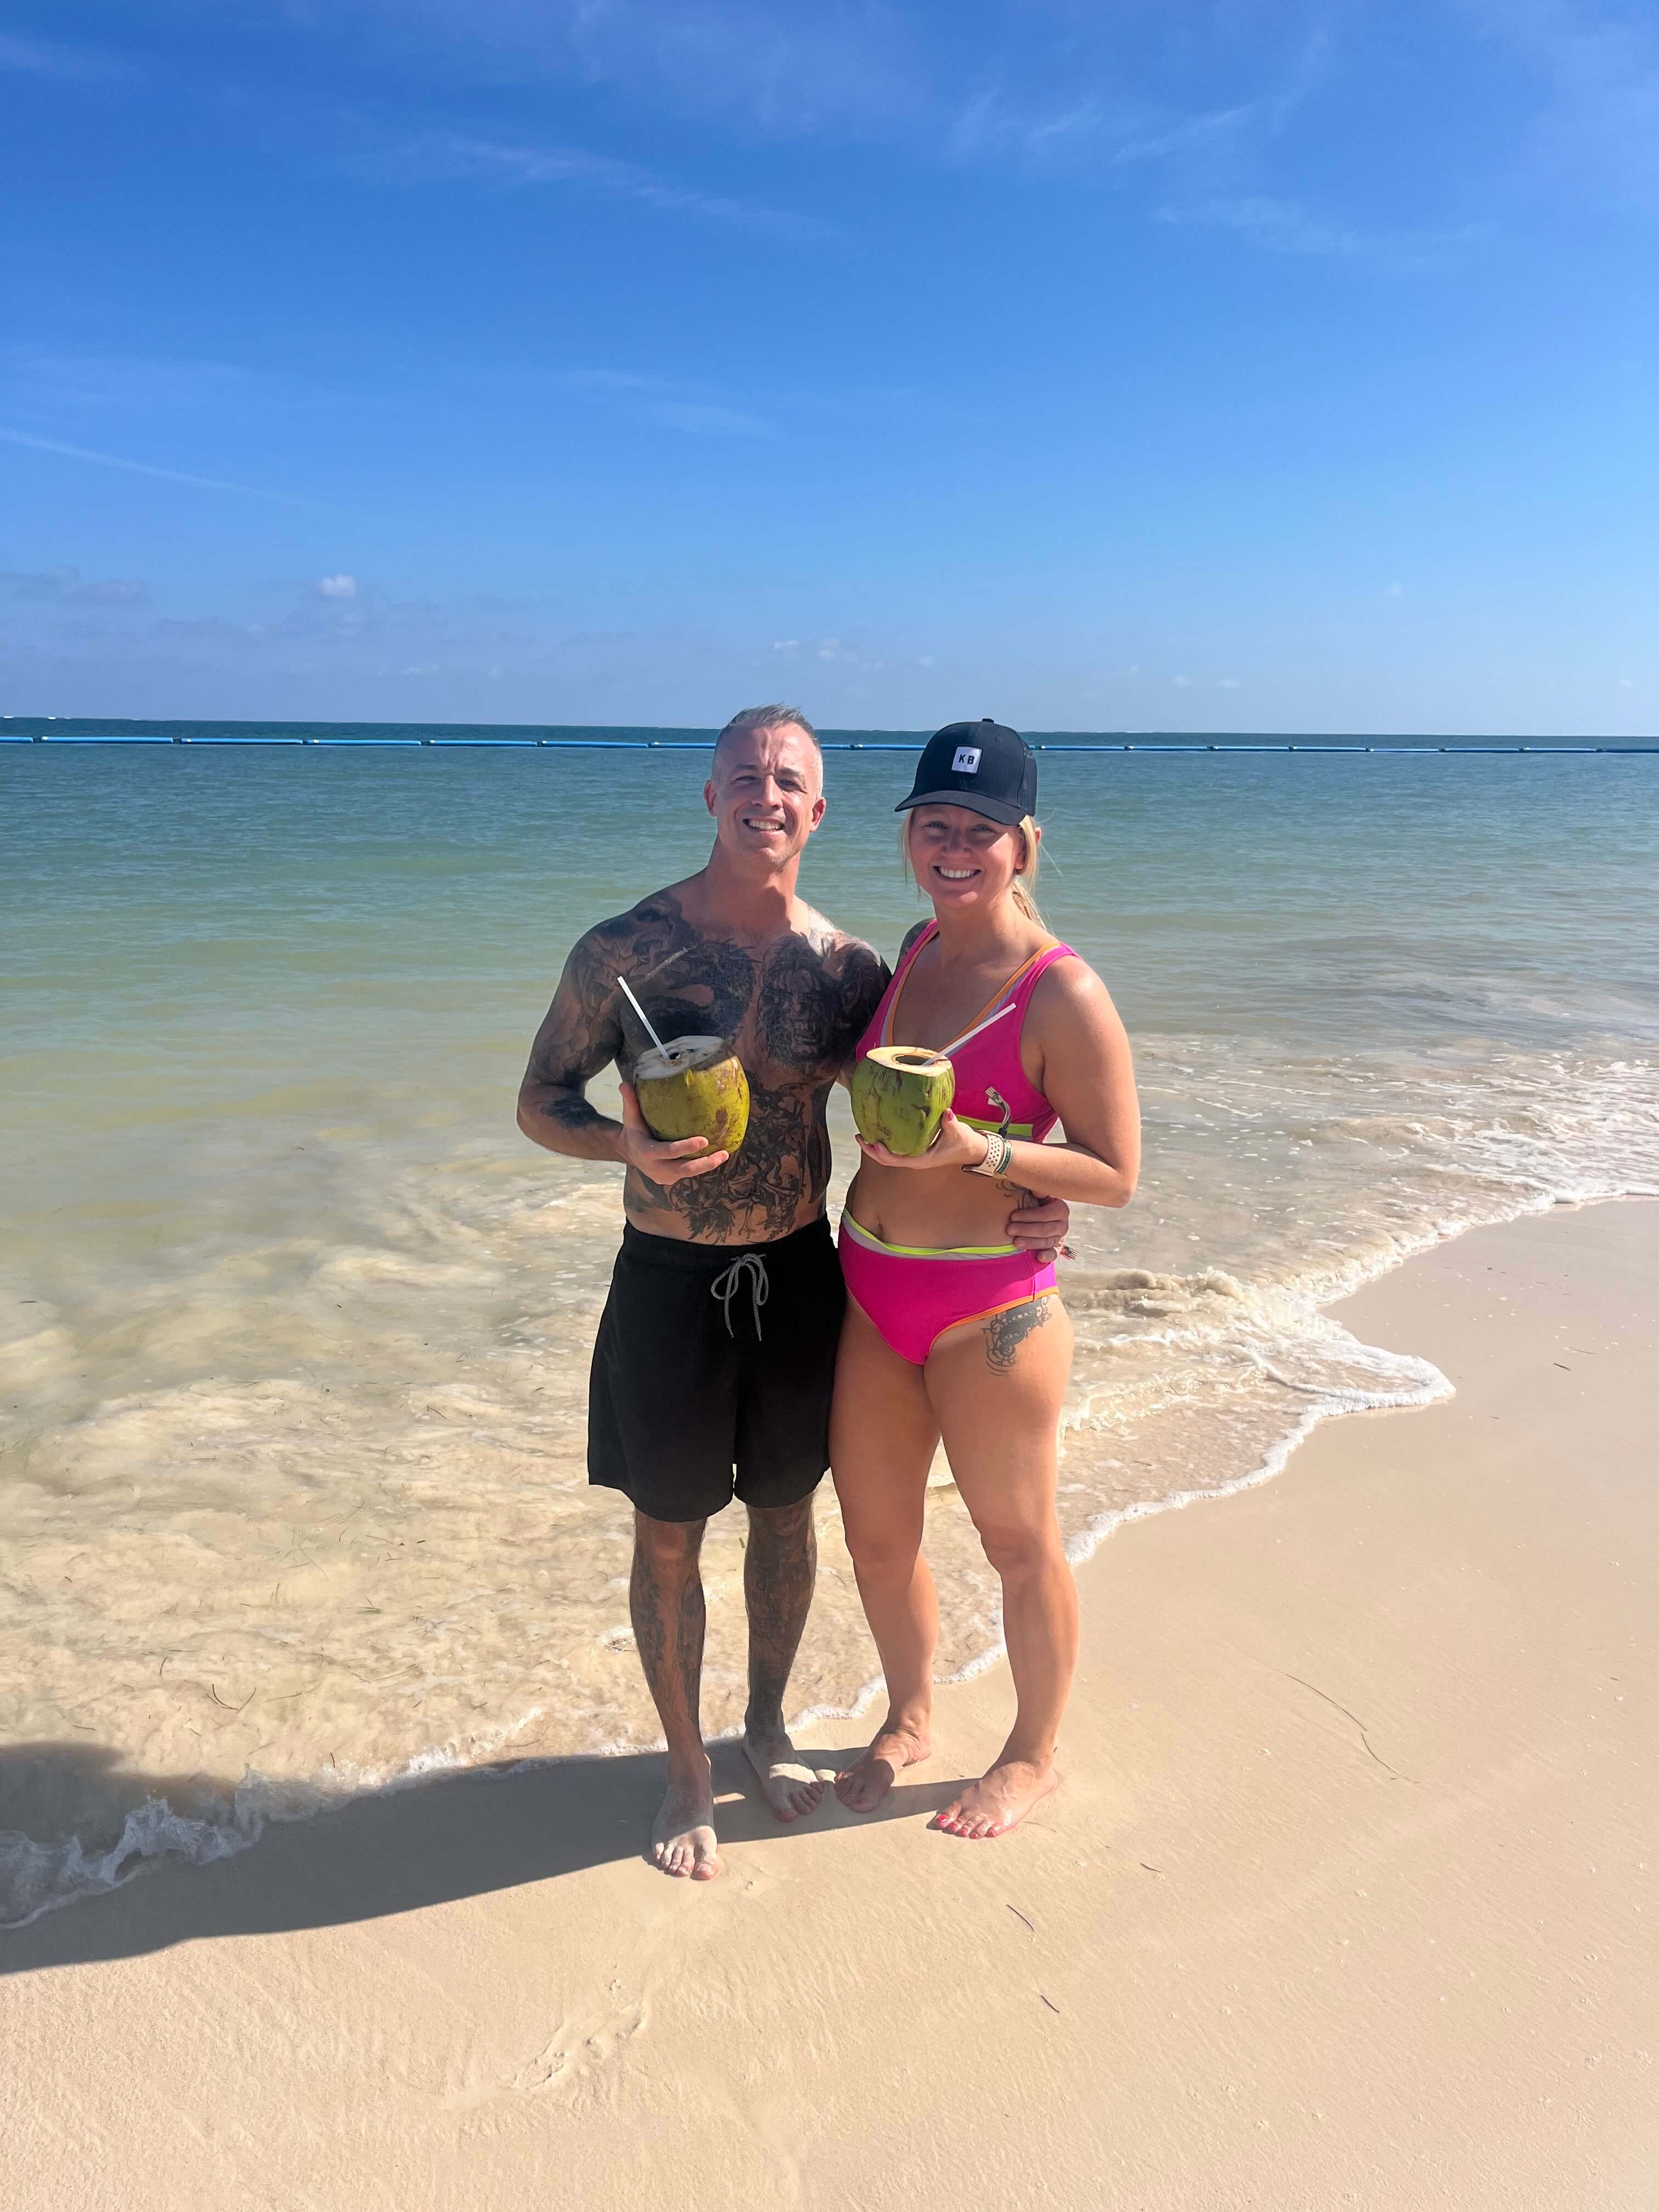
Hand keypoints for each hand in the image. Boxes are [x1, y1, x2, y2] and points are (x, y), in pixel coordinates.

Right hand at [616, 1083, 730, 1184]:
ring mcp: (662, 1176)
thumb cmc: (634, 1130)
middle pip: (684, 1169)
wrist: (628, 1151)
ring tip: (724, 1154)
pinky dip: (701, 1167)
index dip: (686, 1147)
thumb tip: (624, 1083)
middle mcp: (655, 1168)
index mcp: (646, 1152)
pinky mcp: (669, 1180)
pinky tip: (716, 1157)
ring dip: (707, 1165)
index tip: (704, 1140)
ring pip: (688, 1174)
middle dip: (704, 1163)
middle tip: (722, 1153)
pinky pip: (687, 1174)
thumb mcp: (630, 1117)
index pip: (668, 1151)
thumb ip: (630, 1101)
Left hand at [855, 1109, 985, 1172]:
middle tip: (859, 1136)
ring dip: (875, 1147)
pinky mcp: (916, 1151)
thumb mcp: (958, 1133)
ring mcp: (914, 1156)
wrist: (973, 1149)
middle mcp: (915, 1160)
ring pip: (889, 1156)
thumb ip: (951, 1124)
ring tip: (863, 1134)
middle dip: (871, 1150)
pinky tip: (880, 1131)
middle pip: (887, 1160)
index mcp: (921, 1160)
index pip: (895, 1160)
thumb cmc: (964, 1143)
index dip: (882, 1153)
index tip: (872, 1141)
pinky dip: (885, 1142)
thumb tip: (947, 1113)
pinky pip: (896, 1149)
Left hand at [1007, 1192, 1070, 1266]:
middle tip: (1009, 1229)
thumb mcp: (1037, 1193)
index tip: (1013, 1216)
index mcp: (1060, 1209)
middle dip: (1026, 1230)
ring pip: (1047, 1242)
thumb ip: (1038, 1190)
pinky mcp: (1056, 1249)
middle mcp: (1062, 1224)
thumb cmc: (1034, 1202)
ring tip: (1015, 1242)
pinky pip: (1054, 1254)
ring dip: (1031, 1243)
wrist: (1039, 1215)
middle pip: (1045, 1229)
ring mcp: (1060, 1238)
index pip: (1045, 1214)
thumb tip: (1036, 1190)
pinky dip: (1047, 1256)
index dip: (1029, 1216)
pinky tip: (1038, 1257)